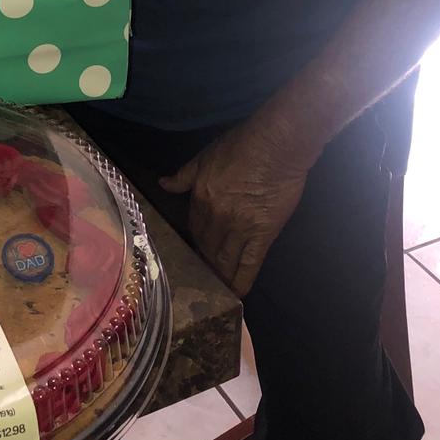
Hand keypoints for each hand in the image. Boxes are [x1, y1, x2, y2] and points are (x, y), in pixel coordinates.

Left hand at [160, 120, 310, 297]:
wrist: (277, 147)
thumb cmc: (241, 146)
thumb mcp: (204, 156)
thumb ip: (183, 176)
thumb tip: (163, 184)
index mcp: (200, 198)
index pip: (193, 227)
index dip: (194, 240)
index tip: (195, 249)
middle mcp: (216, 217)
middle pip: (206, 246)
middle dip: (204, 260)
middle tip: (204, 272)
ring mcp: (240, 228)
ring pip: (223, 259)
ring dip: (219, 274)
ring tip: (217, 287)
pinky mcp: (263, 235)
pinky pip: (248, 265)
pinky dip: (240, 281)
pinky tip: (236, 294)